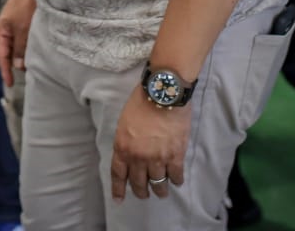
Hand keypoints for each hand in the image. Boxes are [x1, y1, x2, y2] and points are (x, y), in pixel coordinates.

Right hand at [0, 0, 35, 88]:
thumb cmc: (25, 3)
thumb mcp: (23, 27)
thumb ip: (20, 47)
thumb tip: (17, 66)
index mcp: (2, 31)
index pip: (2, 56)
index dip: (5, 71)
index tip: (10, 84)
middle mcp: (8, 30)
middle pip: (10, 53)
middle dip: (15, 66)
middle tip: (27, 78)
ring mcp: (17, 25)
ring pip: (20, 46)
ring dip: (25, 56)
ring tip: (34, 68)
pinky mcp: (26, 22)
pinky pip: (26, 40)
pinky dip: (30, 48)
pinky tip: (38, 52)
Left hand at [111, 86, 191, 201]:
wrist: (163, 93)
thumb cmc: (141, 102)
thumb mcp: (124, 123)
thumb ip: (125, 142)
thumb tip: (130, 155)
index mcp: (122, 147)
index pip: (118, 174)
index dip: (119, 189)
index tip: (119, 200)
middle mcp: (138, 157)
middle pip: (138, 183)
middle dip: (141, 192)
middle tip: (144, 194)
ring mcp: (157, 159)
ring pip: (158, 184)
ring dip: (160, 190)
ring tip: (162, 192)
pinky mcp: (175, 156)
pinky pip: (175, 176)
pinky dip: (176, 181)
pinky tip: (176, 181)